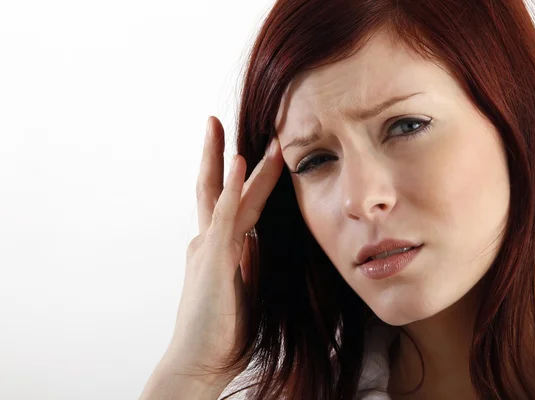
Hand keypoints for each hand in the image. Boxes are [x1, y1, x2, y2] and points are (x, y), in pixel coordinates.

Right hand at [162, 116, 283, 389]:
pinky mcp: (214, 258)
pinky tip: (240, 162)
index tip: (247, 152)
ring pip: (219, 193)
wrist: (200, 363)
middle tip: (215, 122)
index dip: (238, 176)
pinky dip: (234, 188)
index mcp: (218, 249)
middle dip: (216, 153)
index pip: (229, 202)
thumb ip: (247, 261)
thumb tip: (256, 240)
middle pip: (213, 187)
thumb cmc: (223, 331)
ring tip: (220, 125)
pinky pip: (226, 216)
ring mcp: (209, 247)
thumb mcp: (243, 288)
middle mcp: (208, 241)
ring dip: (224, 157)